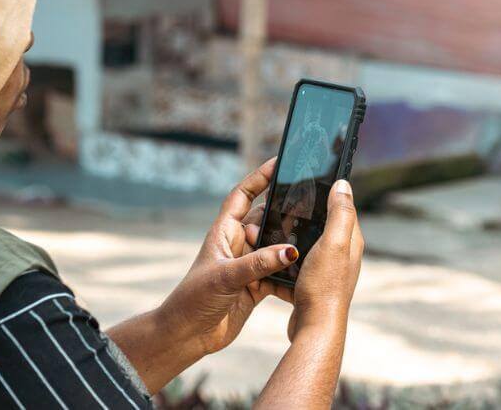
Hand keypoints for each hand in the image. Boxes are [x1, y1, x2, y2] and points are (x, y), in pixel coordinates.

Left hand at [157, 158, 298, 357]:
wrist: (187, 336)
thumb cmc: (193, 300)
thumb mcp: (225, 277)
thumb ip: (258, 263)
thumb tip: (290, 250)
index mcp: (224, 233)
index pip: (243, 196)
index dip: (259, 178)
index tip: (278, 163)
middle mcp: (237, 245)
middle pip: (265, 219)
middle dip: (285, 210)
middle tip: (310, 200)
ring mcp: (248, 265)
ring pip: (275, 245)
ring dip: (290, 242)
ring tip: (314, 233)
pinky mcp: (257, 285)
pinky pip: (280, 271)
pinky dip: (291, 272)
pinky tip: (305, 271)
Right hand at [285, 179, 363, 341]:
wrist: (314, 326)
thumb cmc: (324, 285)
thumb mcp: (333, 242)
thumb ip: (340, 213)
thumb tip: (343, 183)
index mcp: (351, 240)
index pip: (342, 207)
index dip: (328, 192)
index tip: (309, 182)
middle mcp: (342, 254)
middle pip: (323, 224)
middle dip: (307, 213)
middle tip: (286, 203)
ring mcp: (327, 269)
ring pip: (308, 242)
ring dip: (293, 234)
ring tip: (276, 225)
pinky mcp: (312, 282)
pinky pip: (297, 261)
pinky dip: (287, 255)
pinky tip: (274, 253)